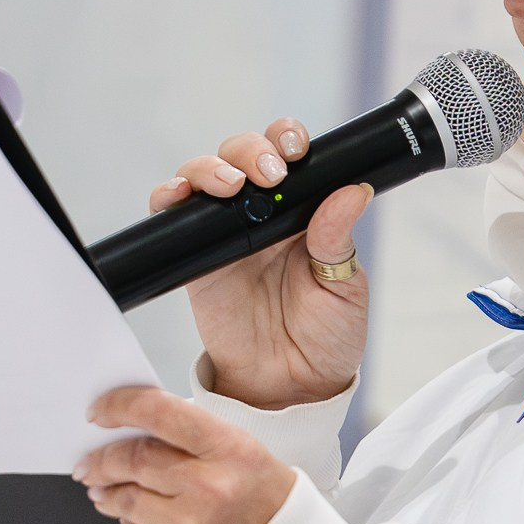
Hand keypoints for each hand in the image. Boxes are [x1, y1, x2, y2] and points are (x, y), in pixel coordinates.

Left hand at [76, 387, 295, 523]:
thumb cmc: (272, 511)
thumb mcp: (247, 458)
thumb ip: (194, 442)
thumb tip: (135, 434)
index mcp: (230, 451)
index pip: (158, 412)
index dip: (118, 406)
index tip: (99, 411)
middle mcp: (208, 488)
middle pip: (133, 459)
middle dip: (102, 459)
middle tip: (89, 462)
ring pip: (124, 501)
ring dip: (108, 494)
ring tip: (106, 493)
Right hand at [154, 119, 369, 410]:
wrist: (292, 385)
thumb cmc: (326, 336)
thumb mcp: (343, 286)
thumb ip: (338, 239)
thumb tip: (354, 191)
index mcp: (302, 211)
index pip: (289, 156)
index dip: (286, 139)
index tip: (296, 148)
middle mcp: (261, 214)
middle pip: (241, 154)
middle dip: (250, 150)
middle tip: (269, 172)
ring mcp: (226, 233)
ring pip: (205, 175)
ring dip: (212, 168)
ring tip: (232, 186)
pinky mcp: (196, 259)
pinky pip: (173, 218)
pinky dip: (168, 197)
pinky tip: (179, 195)